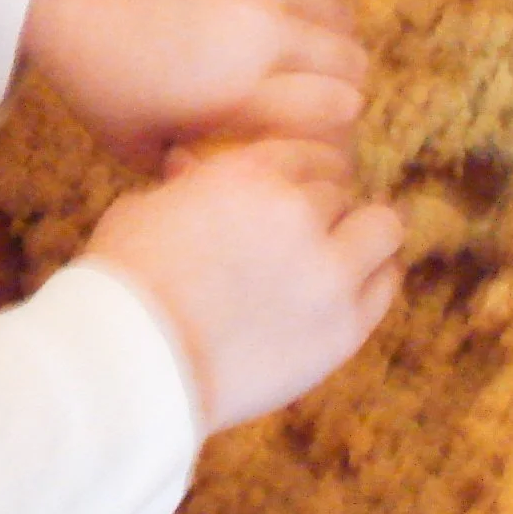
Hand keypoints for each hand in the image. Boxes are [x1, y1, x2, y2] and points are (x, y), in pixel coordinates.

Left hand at [23, 0, 367, 161]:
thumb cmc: (90, 65)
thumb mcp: (134, 140)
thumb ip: (194, 166)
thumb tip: (237, 177)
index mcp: (241, 86)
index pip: (340, 111)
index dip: (330, 132)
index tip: (309, 139)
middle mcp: (266, 29)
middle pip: (353, 66)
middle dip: (338, 90)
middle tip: (308, 100)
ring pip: (341, 18)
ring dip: (328, 44)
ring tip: (294, 59)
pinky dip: (300, 4)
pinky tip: (261, 16)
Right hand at [87, 138, 401, 432]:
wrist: (137, 361)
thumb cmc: (127, 282)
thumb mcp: (144, 208)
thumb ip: (184, 185)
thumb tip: (191, 168)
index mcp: (248, 174)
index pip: (305, 152)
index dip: (306, 169)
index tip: (305, 183)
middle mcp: (297, 212)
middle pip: (339, 190)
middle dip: (327, 204)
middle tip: (320, 224)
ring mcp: (327, 271)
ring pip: (382, 227)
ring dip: (368, 230)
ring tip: (360, 244)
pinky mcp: (343, 328)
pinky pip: (386, 286)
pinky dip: (379, 276)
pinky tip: (366, 279)